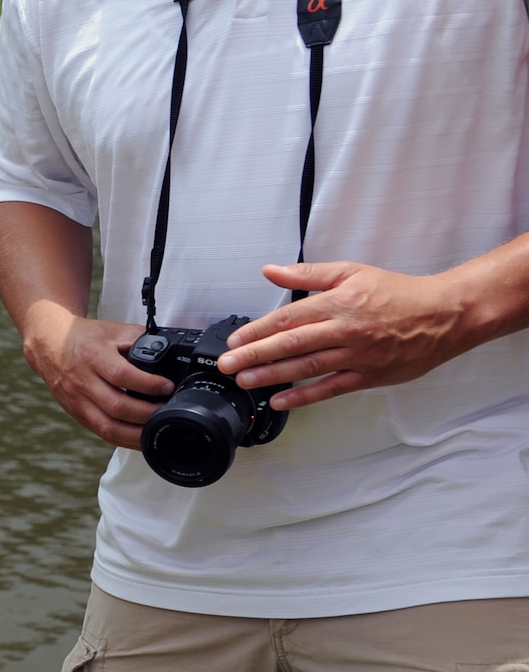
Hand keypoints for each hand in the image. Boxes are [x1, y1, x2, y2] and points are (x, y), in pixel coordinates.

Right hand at [20, 302, 172, 449]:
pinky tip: (139, 439)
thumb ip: (139, 339)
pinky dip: (124, 439)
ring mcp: (78, 401)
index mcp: (93, 356)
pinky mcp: (77, 414)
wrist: (50, 345)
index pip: (121, 375)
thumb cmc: (84, 338)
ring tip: (158, 431)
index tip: (167, 387)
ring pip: (108, 427)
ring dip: (135, 434)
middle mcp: (83, 381)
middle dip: (147, 414)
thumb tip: (168, 350)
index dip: (147, 384)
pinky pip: (102, 433)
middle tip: (168, 411)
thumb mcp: (113, 331)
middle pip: (117, 407)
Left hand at [218, 262, 474, 410]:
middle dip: (254, 356)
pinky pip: (331, 388)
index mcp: (339, 303)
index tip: (235, 341)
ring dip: (271, 376)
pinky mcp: (369, 376)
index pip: (289, 318)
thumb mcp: (352, 272)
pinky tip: (280, 400)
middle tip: (228, 365)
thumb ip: (308, 274)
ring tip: (244, 381)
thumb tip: (270, 270)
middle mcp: (346, 330)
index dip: (258, 331)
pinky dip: (304, 396)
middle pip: (292, 345)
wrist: (444, 315)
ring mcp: (357, 356)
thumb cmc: (398, 293)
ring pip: (307, 367)